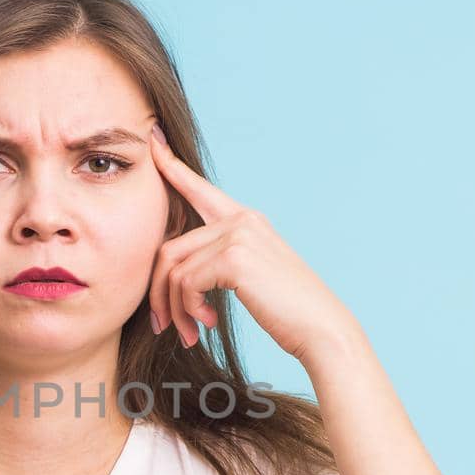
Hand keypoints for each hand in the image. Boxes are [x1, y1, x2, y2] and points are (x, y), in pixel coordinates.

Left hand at [145, 121, 352, 360]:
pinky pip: (186, 283)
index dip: (171, 165)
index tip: (153, 141)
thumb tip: (173, 271)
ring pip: (173, 269)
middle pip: (169, 247)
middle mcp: (241, 219)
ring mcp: (238, 234)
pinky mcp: (235, 258)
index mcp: (246, 220)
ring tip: (187, 333)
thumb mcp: (250, 277)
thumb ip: (217, 261)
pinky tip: (207, 324)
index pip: (198, 188)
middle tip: (165, 325)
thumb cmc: (288, 311)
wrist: (320, 330)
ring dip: (174, 308)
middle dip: (159, 292)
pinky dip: (189, 310)